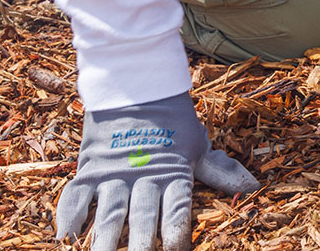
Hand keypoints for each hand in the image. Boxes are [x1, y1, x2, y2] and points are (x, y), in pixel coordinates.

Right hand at [55, 91, 257, 250]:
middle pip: (141, 217)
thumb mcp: (198, 145)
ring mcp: (113, 174)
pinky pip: (75, 197)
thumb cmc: (173, 121)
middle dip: (139, 244)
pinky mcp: (89, 169)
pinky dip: (69, 218)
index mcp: (173, 172)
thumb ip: (219, 171)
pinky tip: (66, 239)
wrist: (136, 85)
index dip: (176, 231)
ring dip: (103, 241)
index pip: (176, 208)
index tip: (176, 249)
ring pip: (109, 213)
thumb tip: (253, 188)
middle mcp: (143, 176)